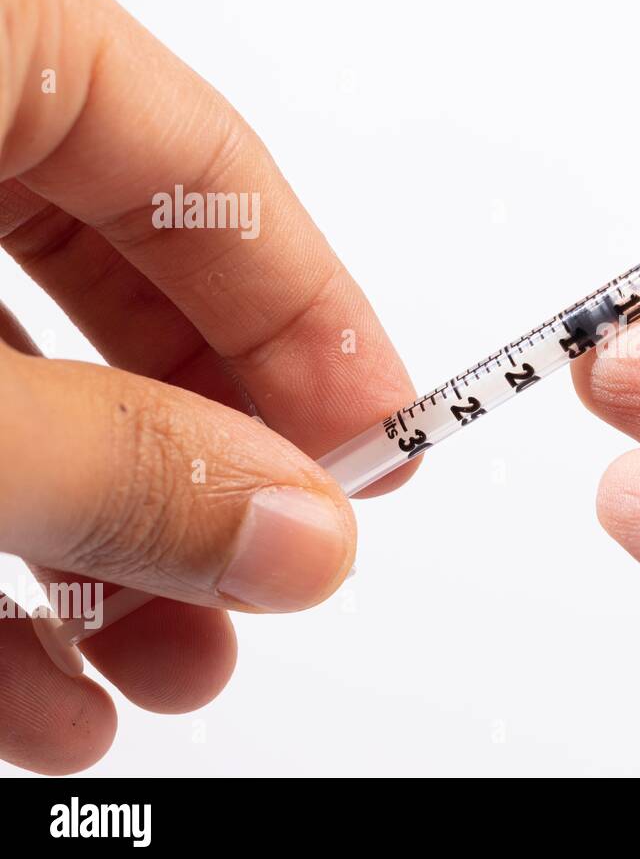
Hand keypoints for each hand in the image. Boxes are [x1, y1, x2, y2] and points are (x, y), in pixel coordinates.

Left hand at [0, 0, 415, 773]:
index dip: (319, 333)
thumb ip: (119, 464)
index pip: (213, 181)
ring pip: (16, 383)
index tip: (384, 457)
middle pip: (123, 288)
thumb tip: (301, 533)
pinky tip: (27, 677)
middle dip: (205, 470)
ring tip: (159, 674)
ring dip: (98, 549)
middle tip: (277, 583)